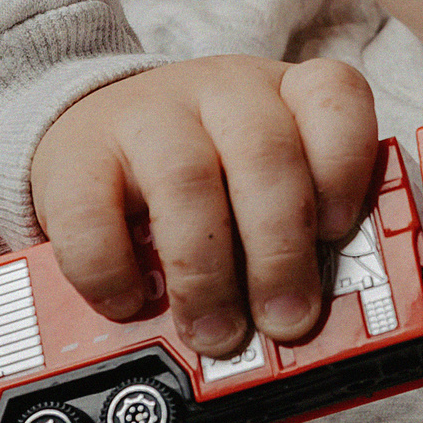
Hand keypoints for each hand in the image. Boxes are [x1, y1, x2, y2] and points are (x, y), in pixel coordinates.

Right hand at [27, 56, 379, 357]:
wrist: (95, 130)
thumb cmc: (204, 173)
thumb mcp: (261, 184)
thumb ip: (298, 232)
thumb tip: (316, 316)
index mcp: (286, 93)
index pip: (336, 97)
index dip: (345, 166)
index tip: (339, 232)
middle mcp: (222, 91)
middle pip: (266, 157)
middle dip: (281, 252)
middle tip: (285, 320)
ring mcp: (147, 114)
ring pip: (186, 183)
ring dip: (207, 276)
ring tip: (216, 331)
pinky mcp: (77, 155)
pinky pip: (94, 219)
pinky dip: (115, 275)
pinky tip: (132, 304)